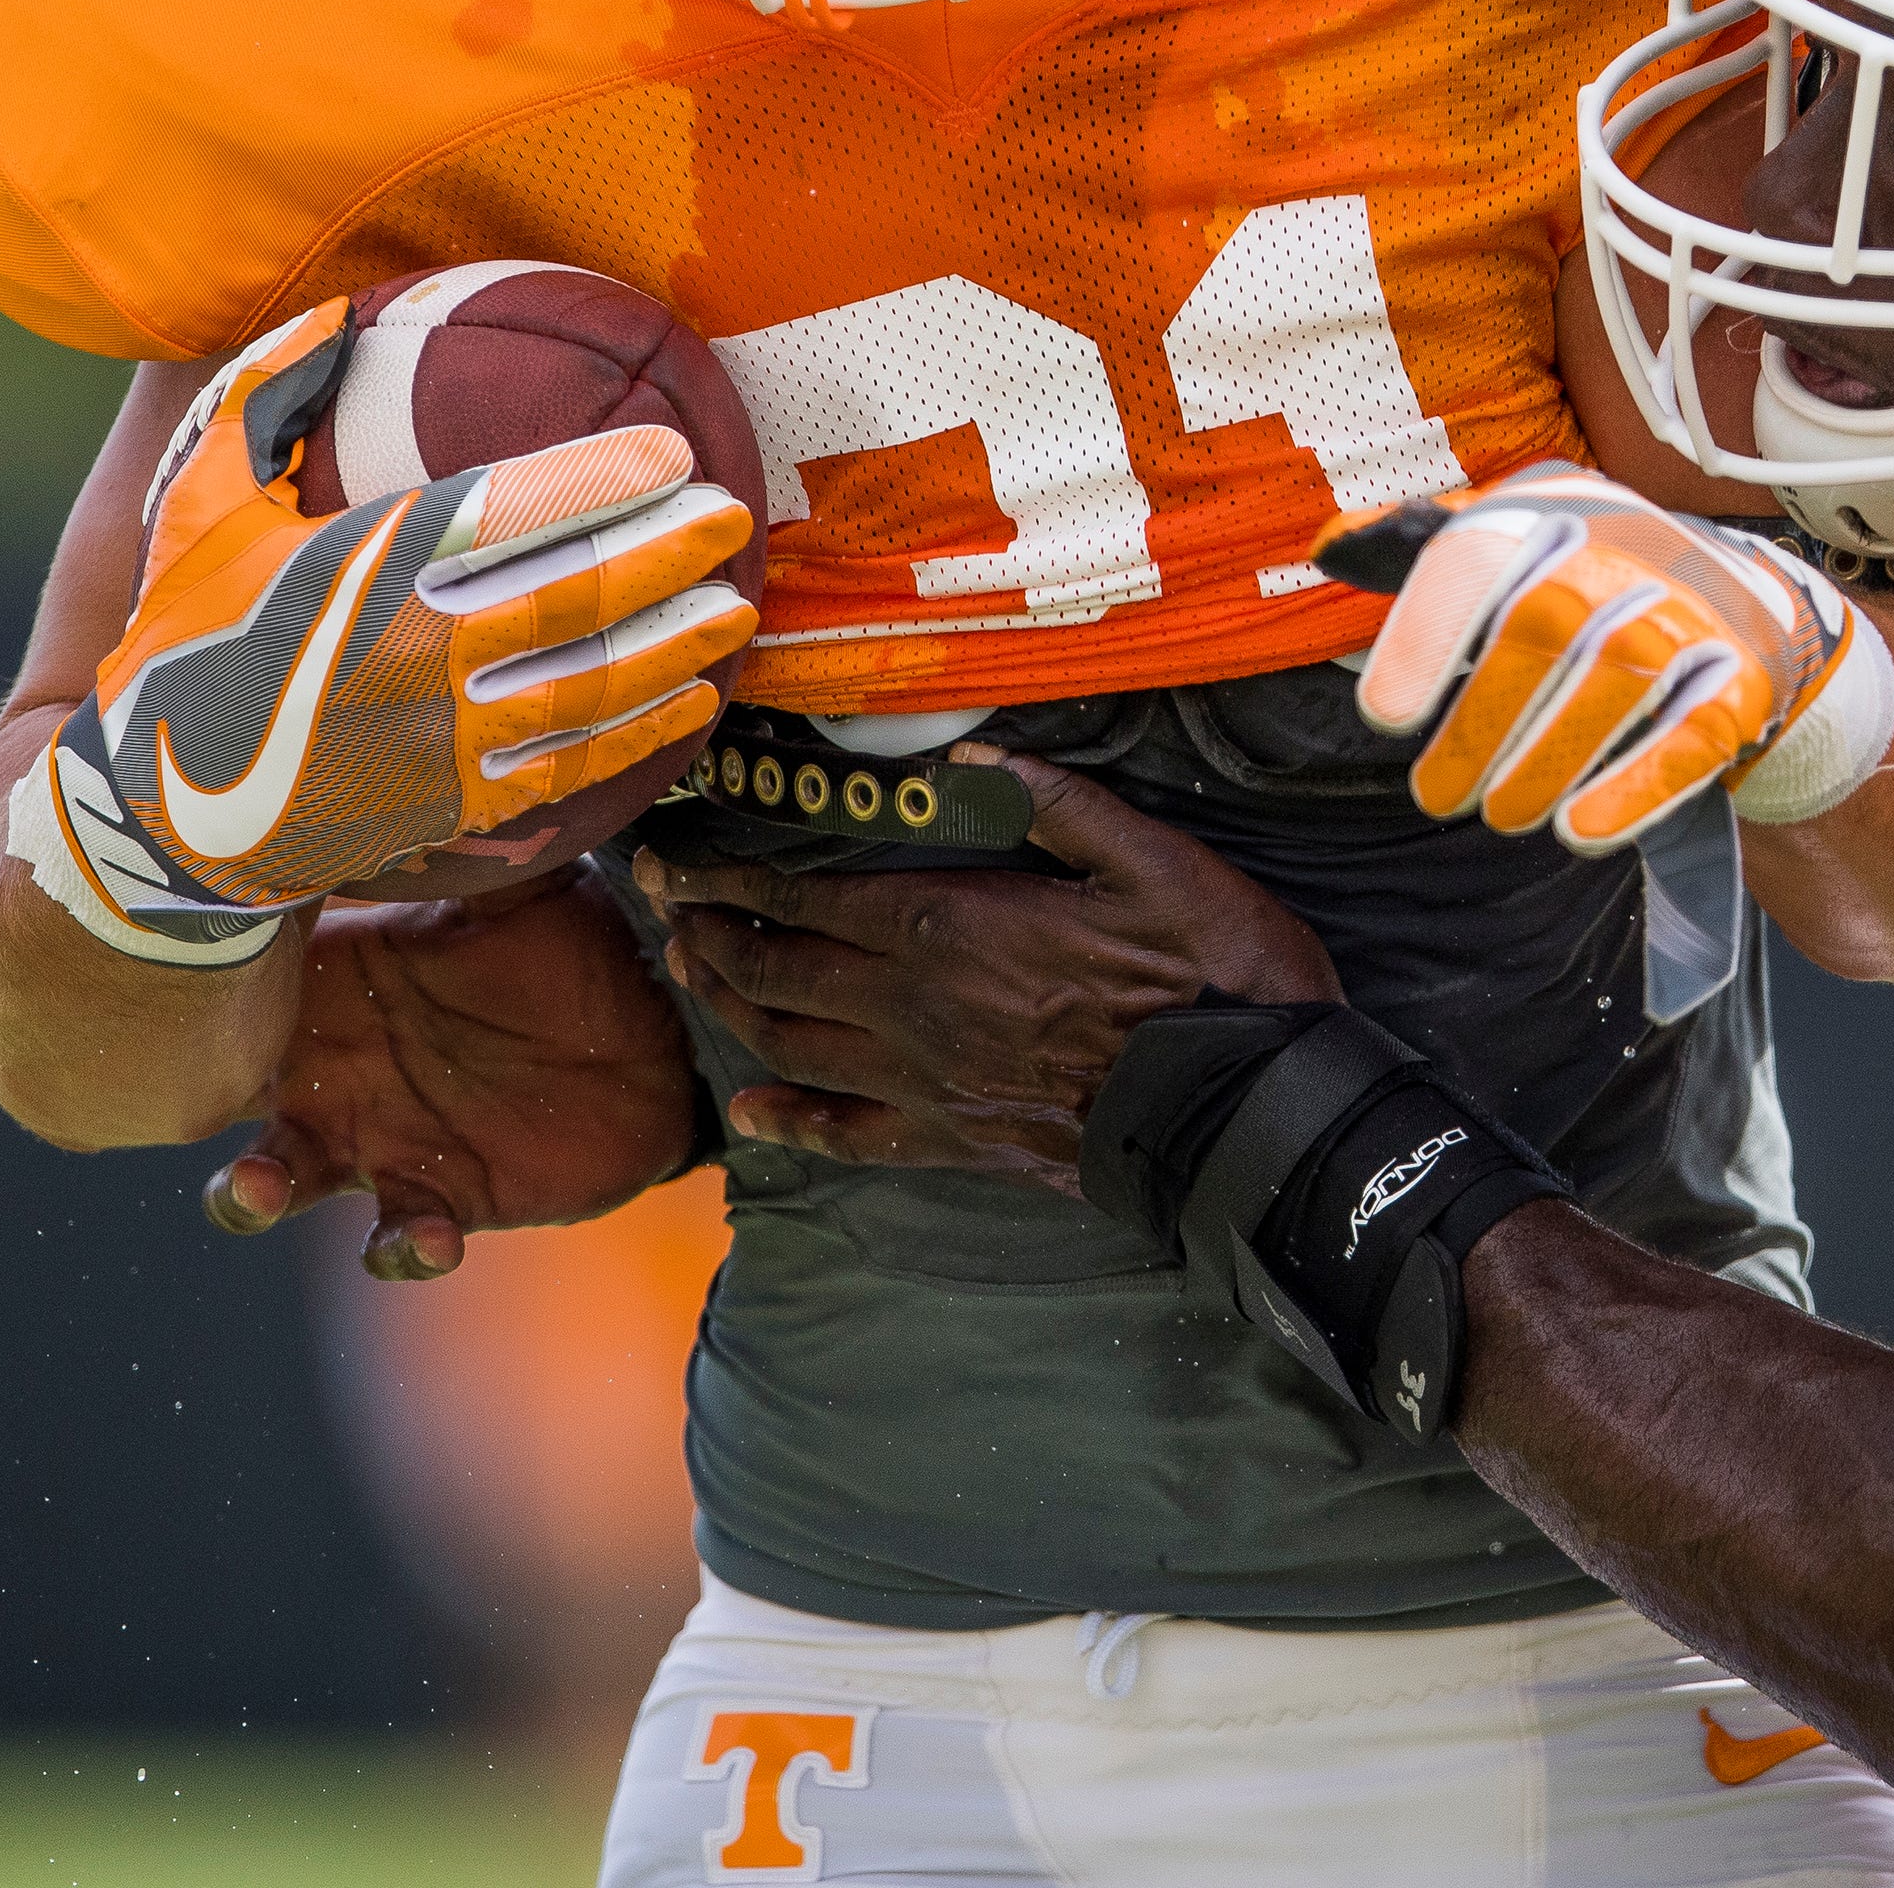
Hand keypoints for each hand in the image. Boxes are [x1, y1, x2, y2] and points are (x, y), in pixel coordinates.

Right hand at [29, 300, 754, 929]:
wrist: (161, 811)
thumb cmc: (185, 640)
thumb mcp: (202, 510)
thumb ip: (265, 402)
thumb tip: (332, 308)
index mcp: (359, 567)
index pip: (506, 510)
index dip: (601, 478)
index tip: (674, 449)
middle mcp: (411, 650)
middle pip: (573, 594)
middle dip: (669, 554)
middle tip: (733, 519)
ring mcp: (439, 736)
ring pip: (590, 684)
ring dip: (675, 645)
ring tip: (736, 608)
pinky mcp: (453, 802)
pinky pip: (572, 763)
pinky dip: (642, 733)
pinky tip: (694, 701)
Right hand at [204, 863, 700, 1278]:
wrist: (662, 1042)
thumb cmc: (575, 948)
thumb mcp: (528, 891)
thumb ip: (479, 848)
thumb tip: (444, 764)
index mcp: (338, 977)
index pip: (241, 971)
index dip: (198, 969)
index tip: (169, 952)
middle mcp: (333, 1063)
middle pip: (215, 1081)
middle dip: (176, 1090)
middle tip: (176, 1082)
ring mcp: (376, 1137)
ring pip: (274, 1176)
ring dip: (251, 1190)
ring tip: (262, 1187)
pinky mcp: (441, 1197)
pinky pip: (397, 1237)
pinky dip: (403, 1245)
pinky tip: (430, 1237)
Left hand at [643, 752, 1339, 1181]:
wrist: (1233, 1112)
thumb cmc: (1206, 974)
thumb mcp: (1149, 860)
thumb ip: (1058, 804)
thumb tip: (972, 756)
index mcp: (949, 924)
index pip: (802, 897)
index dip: (725, 877)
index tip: (672, 858)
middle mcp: (913, 1005)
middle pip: (773, 970)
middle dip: (704, 933)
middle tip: (660, 904)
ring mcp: (926, 1080)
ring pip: (790, 1045)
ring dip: (727, 1008)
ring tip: (691, 974)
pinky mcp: (953, 1138)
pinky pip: (847, 1135)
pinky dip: (789, 1121)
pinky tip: (751, 1111)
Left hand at [1329, 466, 1891, 851]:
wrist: (1741, 605)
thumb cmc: (1591, 577)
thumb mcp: (1514, 539)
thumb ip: (1423, 547)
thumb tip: (1328, 547)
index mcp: (1551, 514)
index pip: (1478, 556)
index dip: (1425, 634)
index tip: (1387, 719)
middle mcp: (1623, 550)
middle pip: (1543, 626)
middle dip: (1481, 722)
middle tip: (1438, 795)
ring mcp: (1689, 611)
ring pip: (1614, 680)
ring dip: (1546, 759)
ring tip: (1500, 815)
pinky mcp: (1738, 677)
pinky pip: (1689, 732)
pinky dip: (1635, 787)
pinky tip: (1580, 833)